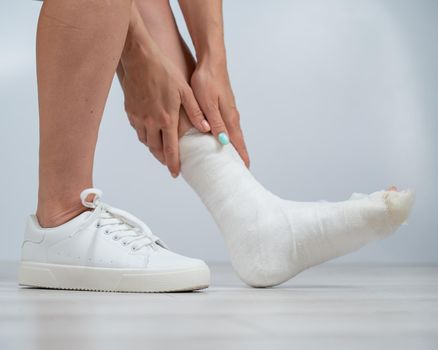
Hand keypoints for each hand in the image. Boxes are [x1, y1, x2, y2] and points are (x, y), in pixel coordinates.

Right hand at [118, 16, 209, 176]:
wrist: (140, 59)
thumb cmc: (164, 72)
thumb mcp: (185, 91)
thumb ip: (196, 112)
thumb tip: (207, 128)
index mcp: (167, 119)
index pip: (171, 149)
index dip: (174, 164)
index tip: (176, 173)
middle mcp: (151, 122)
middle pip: (156, 150)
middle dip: (163, 159)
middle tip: (170, 164)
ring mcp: (139, 117)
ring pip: (146, 141)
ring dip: (154, 149)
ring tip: (161, 151)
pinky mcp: (130, 111)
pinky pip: (138, 130)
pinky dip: (145, 136)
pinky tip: (150, 134)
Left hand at [191, 62, 249, 166]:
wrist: (210, 61)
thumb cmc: (207, 81)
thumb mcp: (208, 104)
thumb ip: (215, 122)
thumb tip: (224, 141)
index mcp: (229, 117)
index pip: (237, 142)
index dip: (241, 156)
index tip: (244, 169)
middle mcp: (231, 115)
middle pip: (237, 140)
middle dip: (239, 155)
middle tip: (239, 169)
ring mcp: (228, 110)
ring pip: (232, 133)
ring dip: (233, 146)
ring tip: (231, 158)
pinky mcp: (223, 105)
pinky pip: (227, 125)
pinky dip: (227, 135)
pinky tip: (222, 138)